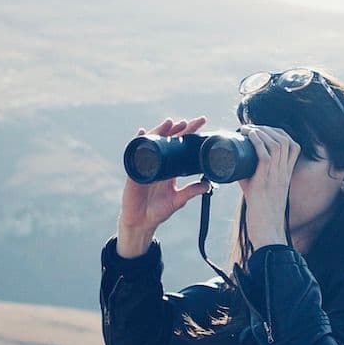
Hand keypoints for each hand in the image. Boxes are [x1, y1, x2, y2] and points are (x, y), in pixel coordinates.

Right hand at [118, 115, 212, 254]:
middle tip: (188, 121)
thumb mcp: (178, 200)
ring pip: (153, 143)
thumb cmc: (158, 211)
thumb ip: (191, 191)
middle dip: (177, 129)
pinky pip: (136, 154)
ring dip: (160, 131)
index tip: (201, 123)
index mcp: (169, 168)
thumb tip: (208, 184)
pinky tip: (141, 132)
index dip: (189, 134)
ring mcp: (145, 165)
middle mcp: (157, 163)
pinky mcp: (135, 171)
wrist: (141, 222)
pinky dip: (138, 142)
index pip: (180, 147)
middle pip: (167, 141)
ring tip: (170, 123)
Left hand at [238, 124, 297, 249]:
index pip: (293, 145)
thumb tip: (233, 166)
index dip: (279, 132)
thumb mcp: (260, 190)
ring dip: (262, 131)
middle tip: (252, 128)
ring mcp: (277, 176)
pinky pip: (266, 155)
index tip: (263, 130)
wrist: (268, 233)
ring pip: (277, 143)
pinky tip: (250, 135)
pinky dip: (258, 141)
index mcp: (287, 174)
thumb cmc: (263, 216)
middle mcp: (284, 173)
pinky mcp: (265, 182)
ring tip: (248, 129)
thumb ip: (250, 177)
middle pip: (285, 139)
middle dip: (269, 128)